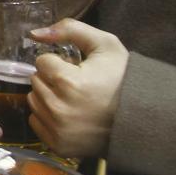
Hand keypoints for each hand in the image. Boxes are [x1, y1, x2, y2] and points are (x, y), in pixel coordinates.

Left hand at [27, 19, 128, 157]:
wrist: (142, 119)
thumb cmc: (123, 79)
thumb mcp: (105, 45)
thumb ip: (69, 29)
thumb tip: (34, 33)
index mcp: (68, 82)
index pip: (41, 62)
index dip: (59, 62)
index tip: (76, 69)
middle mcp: (59, 108)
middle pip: (35, 81)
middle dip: (52, 78)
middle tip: (76, 84)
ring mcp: (58, 129)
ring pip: (33, 100)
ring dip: (47, 95)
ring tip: (73, 98)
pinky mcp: (58, 145)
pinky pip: (35, 121)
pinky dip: (47, 115)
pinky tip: (69, 114)